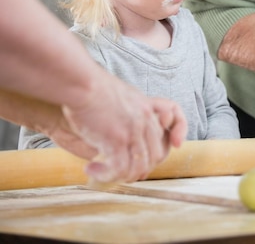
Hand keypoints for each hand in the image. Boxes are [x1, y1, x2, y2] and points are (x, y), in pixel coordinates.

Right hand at [63, 72, 186, 183]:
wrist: (83, 84)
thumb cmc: (95, 89)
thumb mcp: (123, 97)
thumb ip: (131, 114)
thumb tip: (125, 133)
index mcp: (147, 109)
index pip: (165, 137)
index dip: (157, 155)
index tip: (154, 160)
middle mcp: (145, 120)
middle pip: (155, 157)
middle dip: (138, 170)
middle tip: (117, 172)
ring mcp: (133, 131)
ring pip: (138, 167)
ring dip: (119, 176)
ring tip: (101, 172)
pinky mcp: (117, 140)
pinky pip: (119, 169)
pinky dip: (106, 175)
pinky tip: (91, 169)